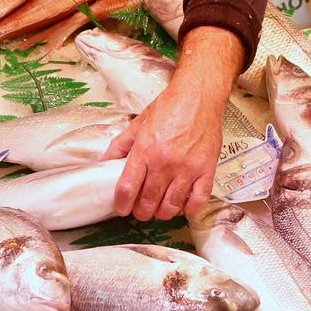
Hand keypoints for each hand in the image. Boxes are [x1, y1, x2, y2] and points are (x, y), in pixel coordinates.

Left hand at [104, 26, 242, 219]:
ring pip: (171, 206)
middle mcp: (164, 162)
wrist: (199, 96)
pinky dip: (187, 209)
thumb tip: (104, 162)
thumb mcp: (138, 124)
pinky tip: (182, 205)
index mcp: (144, 151)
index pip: (127, 187)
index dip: (121, 204)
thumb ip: (120, 145)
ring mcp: (187, 168)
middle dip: (141, 212)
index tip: (121, 208)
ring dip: (162, 213)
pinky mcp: (206, 170)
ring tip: (159, 210)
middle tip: (140, 211)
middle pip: (148, 201)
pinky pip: (197, 201)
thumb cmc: (169, 108)